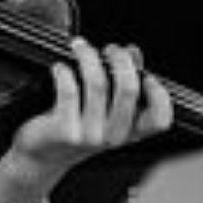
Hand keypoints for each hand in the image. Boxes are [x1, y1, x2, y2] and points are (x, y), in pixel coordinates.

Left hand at [0, 38, 172, 202]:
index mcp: (130, 133)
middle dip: (120, 59)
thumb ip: (121, 83)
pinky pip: (69, 91)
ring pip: (97, 84)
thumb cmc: (75, 129)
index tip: (147, 75)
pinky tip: (60, 67)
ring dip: (89, 57)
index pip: (159, 120)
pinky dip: (64, 72)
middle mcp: (113, 137)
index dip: (159, 95)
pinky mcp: (66, 131)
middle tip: (110, 49)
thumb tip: (132, 53)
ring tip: (80, 47)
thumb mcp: (104, 112)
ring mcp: (90, 135)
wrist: (43, 155)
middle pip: (128, 89)